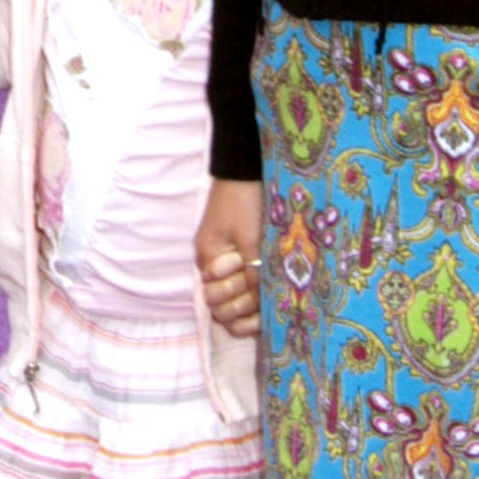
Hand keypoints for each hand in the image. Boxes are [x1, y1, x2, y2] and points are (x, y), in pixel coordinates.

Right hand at [197, 180, 265, 338]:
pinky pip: (238, 283)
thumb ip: (254, 272)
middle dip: (240, 306)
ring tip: (268, 298)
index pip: (215, 301)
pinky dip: (251, 292)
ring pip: (228, 298)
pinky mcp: (234, 253)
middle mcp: (210, 264)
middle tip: (262, 298)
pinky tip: (269, 295)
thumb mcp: (252, 238)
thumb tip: (260, 304)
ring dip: (246, 303)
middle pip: (219, 305)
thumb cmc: (246, 201)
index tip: (258, 300)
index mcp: (209, 260)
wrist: (244, 171)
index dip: (237, 307)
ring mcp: (220, 259)